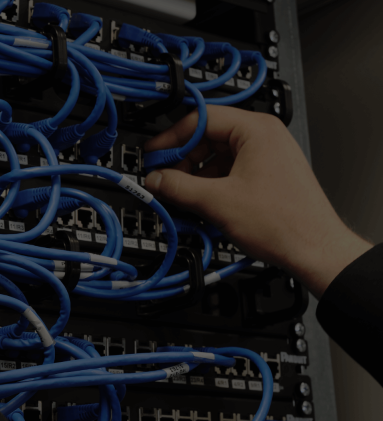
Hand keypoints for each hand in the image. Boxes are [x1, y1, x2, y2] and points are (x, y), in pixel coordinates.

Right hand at [144, 106, 370, 296]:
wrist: (315, 250)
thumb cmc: (285, 223)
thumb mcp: (217, 202)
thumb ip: (178, 187)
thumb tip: (155, 179)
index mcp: (255, 130)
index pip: (200, 119)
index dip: (171, 138)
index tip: (154, 155)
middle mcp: (264, 137)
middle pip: (208, 137)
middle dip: (182, 159)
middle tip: (162, 176)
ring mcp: (267, 156)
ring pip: (217, 156)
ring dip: (195, 174)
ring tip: (181, 194)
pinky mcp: (267, 175)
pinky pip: (230, 170)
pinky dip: (211, 183)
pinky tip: (201, 201)